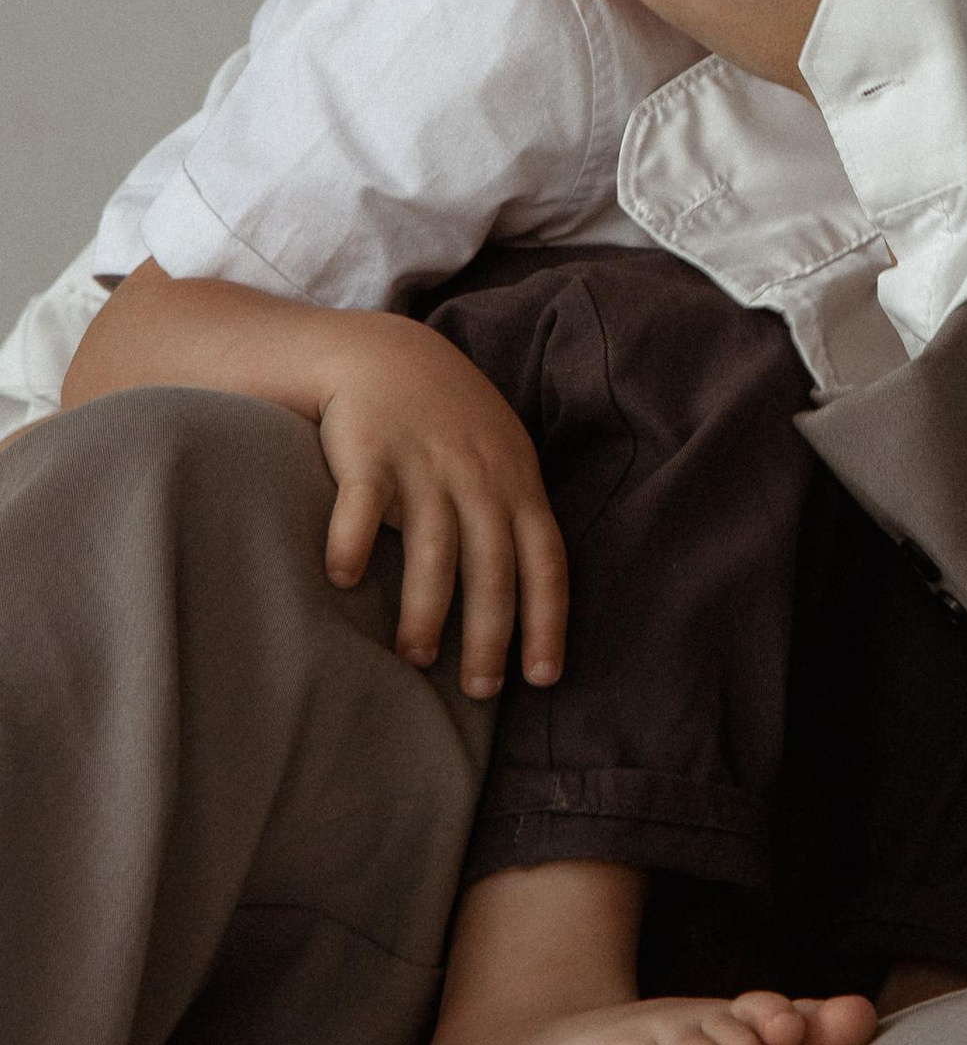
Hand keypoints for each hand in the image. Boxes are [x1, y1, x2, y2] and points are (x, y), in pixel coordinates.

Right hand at [311, 314, 570, 698]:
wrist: (388, 355)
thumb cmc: (452, 426)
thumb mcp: (502, 461)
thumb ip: (515, 520)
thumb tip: (534, 604)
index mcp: (517, 486)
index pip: (545, 562)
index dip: (547, 621)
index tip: (543, 677)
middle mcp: (477, 478)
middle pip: (492, 568)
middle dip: (489, 635)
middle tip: (479, 689)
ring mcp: (424, 463)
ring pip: (433, 548)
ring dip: (426, 608)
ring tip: (415, 656)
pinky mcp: (369, 450)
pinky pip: (362, 503)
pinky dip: (352, 540)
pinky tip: (342, 579)